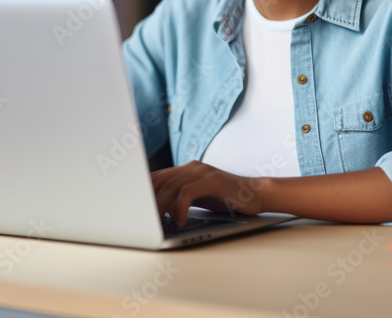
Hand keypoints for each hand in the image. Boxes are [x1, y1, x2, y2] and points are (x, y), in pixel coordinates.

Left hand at [151, 161, 268, 226]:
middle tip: (144, 221)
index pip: (156, 177)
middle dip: (148, 202)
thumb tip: (158, 213)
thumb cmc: (227, 199)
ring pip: (169, 187)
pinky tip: (180, 221)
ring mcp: (201, 171)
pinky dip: (179, 208)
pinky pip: (186, 193)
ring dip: (160, 208)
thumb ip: (181, 198)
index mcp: (186, 169)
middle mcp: (191, 167)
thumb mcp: (200, 196)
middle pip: (158, 181)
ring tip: (159, 224)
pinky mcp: (211, 180)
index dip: (143, 193)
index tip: (136, 209)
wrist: (255, 194)